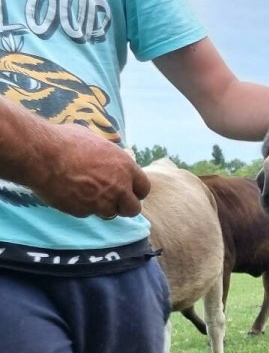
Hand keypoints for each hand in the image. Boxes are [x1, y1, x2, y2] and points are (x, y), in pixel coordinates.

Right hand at [31, 122, 150, 218]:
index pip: (144, 188)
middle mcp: (118, 187)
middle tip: (114, 201)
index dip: (135, 191)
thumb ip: (106, 152)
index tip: (128, 191)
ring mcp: (102, 201)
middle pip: (133, 209)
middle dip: (125, 206)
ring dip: (102, 207)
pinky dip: (82, 207)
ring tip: (87, 194)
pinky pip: (88, 213)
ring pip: (110, 213)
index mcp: (125, 166)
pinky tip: (71, 194)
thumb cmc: (64, 141)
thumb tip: (106, 152)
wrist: (41, 154)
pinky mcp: (84, 211)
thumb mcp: (92, 139)